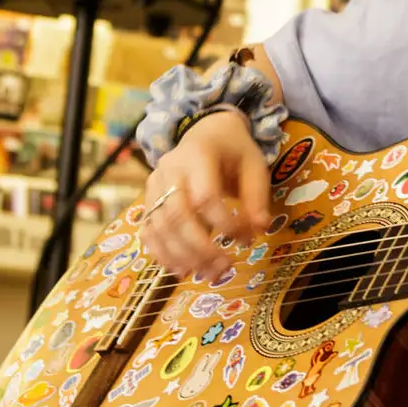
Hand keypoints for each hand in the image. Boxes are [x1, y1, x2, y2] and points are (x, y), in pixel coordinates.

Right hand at [138, 111, 273, 281]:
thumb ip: (257, 197)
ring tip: (207, 274)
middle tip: (223, 267)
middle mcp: (169, 169)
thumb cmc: (233, 150)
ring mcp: (153, 185)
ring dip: (182, 256)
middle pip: (176, 215)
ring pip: (159, 227)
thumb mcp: (254, 165)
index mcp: (198, 154)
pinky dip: (162, 254)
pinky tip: (181, 269)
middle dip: (200, 247)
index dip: (226, 223)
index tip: (246, 240)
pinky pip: (148, 231)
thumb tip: (260, 229)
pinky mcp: (147, 200)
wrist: (204, 132)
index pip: (206, 196)